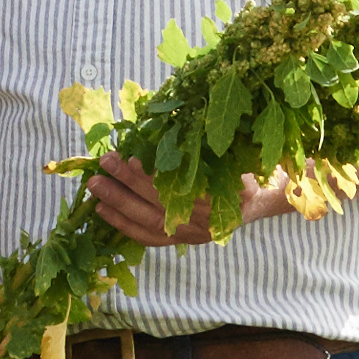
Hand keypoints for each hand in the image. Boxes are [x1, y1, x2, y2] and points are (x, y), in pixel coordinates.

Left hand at [86, 153, 311, 247]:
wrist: (262, 197)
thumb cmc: (246, 164)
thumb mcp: (235, 148)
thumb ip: (205, 142)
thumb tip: (168, 118)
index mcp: (229, 193)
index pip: (184, 187)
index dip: (155, 175)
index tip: (132, 157)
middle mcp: (211, 219)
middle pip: (163, 203)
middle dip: (129, 182)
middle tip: (105, 163)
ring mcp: (196, 233)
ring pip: (151, 222)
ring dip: (119, 203)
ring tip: (95, 185)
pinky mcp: (185, 240)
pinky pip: (150, 237)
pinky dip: (124, 224)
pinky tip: (102, 210)